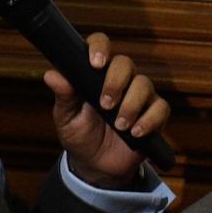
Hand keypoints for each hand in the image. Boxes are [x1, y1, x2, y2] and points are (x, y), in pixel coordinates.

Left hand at [45, 31, 169, 189]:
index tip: (96, 63)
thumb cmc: (80, 135)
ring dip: (131, 105)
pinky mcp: (154, 114)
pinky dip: (149, 120)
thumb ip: (64, 96)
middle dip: (116, 82)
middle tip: (105, 105)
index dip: (100, 48)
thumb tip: (51, 75)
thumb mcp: (67, 118)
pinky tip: (136, 132)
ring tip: (120, 126)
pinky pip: (160, 108)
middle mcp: (121, 80)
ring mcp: (140, 96)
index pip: (101, 46)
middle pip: (126, 63)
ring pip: (144, 84)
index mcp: (97, 75)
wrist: (96, 166)